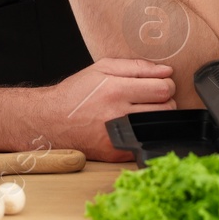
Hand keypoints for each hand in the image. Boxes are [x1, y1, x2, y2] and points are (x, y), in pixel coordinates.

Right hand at [31, 58, 176, 161]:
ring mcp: (119, 136)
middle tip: (152, 98)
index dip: (166, 84)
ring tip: (144, 110)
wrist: (52, 121)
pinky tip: (135, 125)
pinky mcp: (118, 153)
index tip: (158, 84)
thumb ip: (136, 66)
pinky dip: (147, 133)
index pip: (163, 88)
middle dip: (165, 100)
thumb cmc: (77, 93)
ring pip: (160, 126)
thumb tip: (166, 71)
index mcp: (116, 90)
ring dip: (159, 116)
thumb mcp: (102, 68)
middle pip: (167, 108)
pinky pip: (147, 142)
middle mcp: (119, 114)